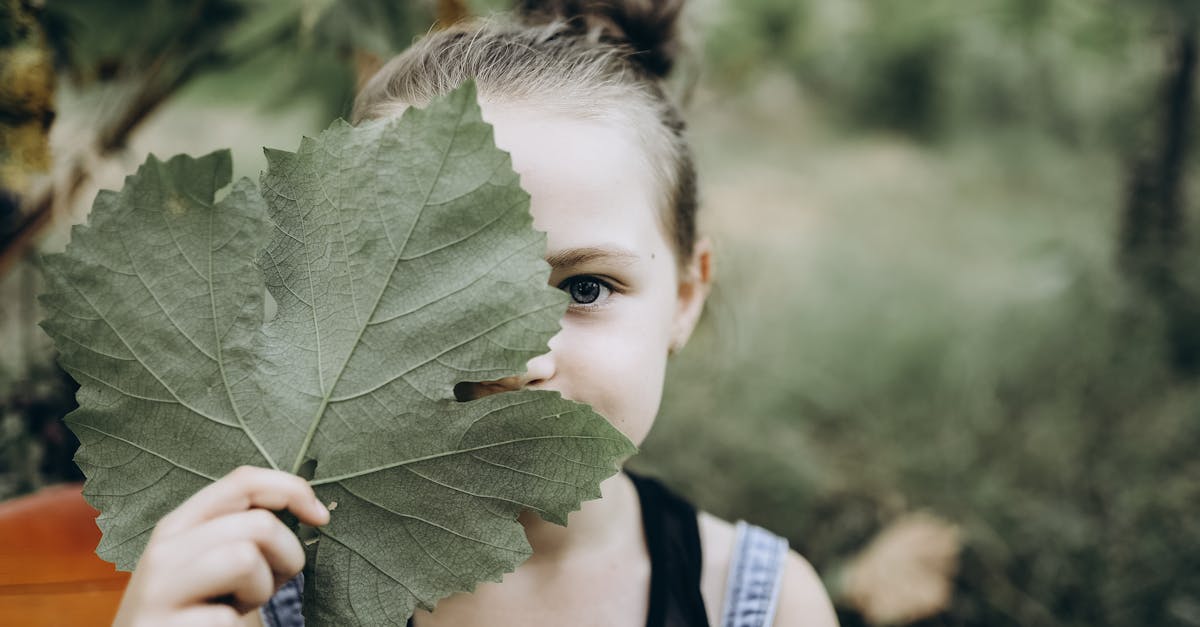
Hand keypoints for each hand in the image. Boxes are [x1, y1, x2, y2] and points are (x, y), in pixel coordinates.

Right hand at [112, 466, 330, 626]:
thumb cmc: (207, 606)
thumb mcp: (220, 560)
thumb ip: (247, 527)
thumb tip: (313, 510)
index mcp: (179, 525)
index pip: (243, 482)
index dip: (292, 490)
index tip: (320, 517)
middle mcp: (162, 551)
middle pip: (259, 525)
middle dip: (283, 558)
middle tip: (260, 587)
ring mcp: (157, 592)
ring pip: (245, 560)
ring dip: (259, 591)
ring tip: (236, 607)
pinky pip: (228, 618)